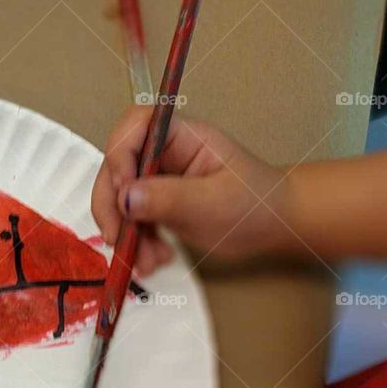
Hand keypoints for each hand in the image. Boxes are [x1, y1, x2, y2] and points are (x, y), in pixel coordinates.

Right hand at [92, 107, 291, 274]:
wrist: (274, 227)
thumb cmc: (256, 205)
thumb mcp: (215, 204)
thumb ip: (170, 198)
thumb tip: (125, 197)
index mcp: (183, 136)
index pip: (137, 125)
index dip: (120, 153)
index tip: (124, 191)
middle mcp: (165, 153)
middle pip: (117, 164)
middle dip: (113, 204)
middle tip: (118, 238)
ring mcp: (158, 178)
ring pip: (119, 197)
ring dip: (124, 231)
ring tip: (147, 261)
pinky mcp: (155, 203)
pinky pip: (130, 219)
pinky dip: (134, 242)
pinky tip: (153, 260)